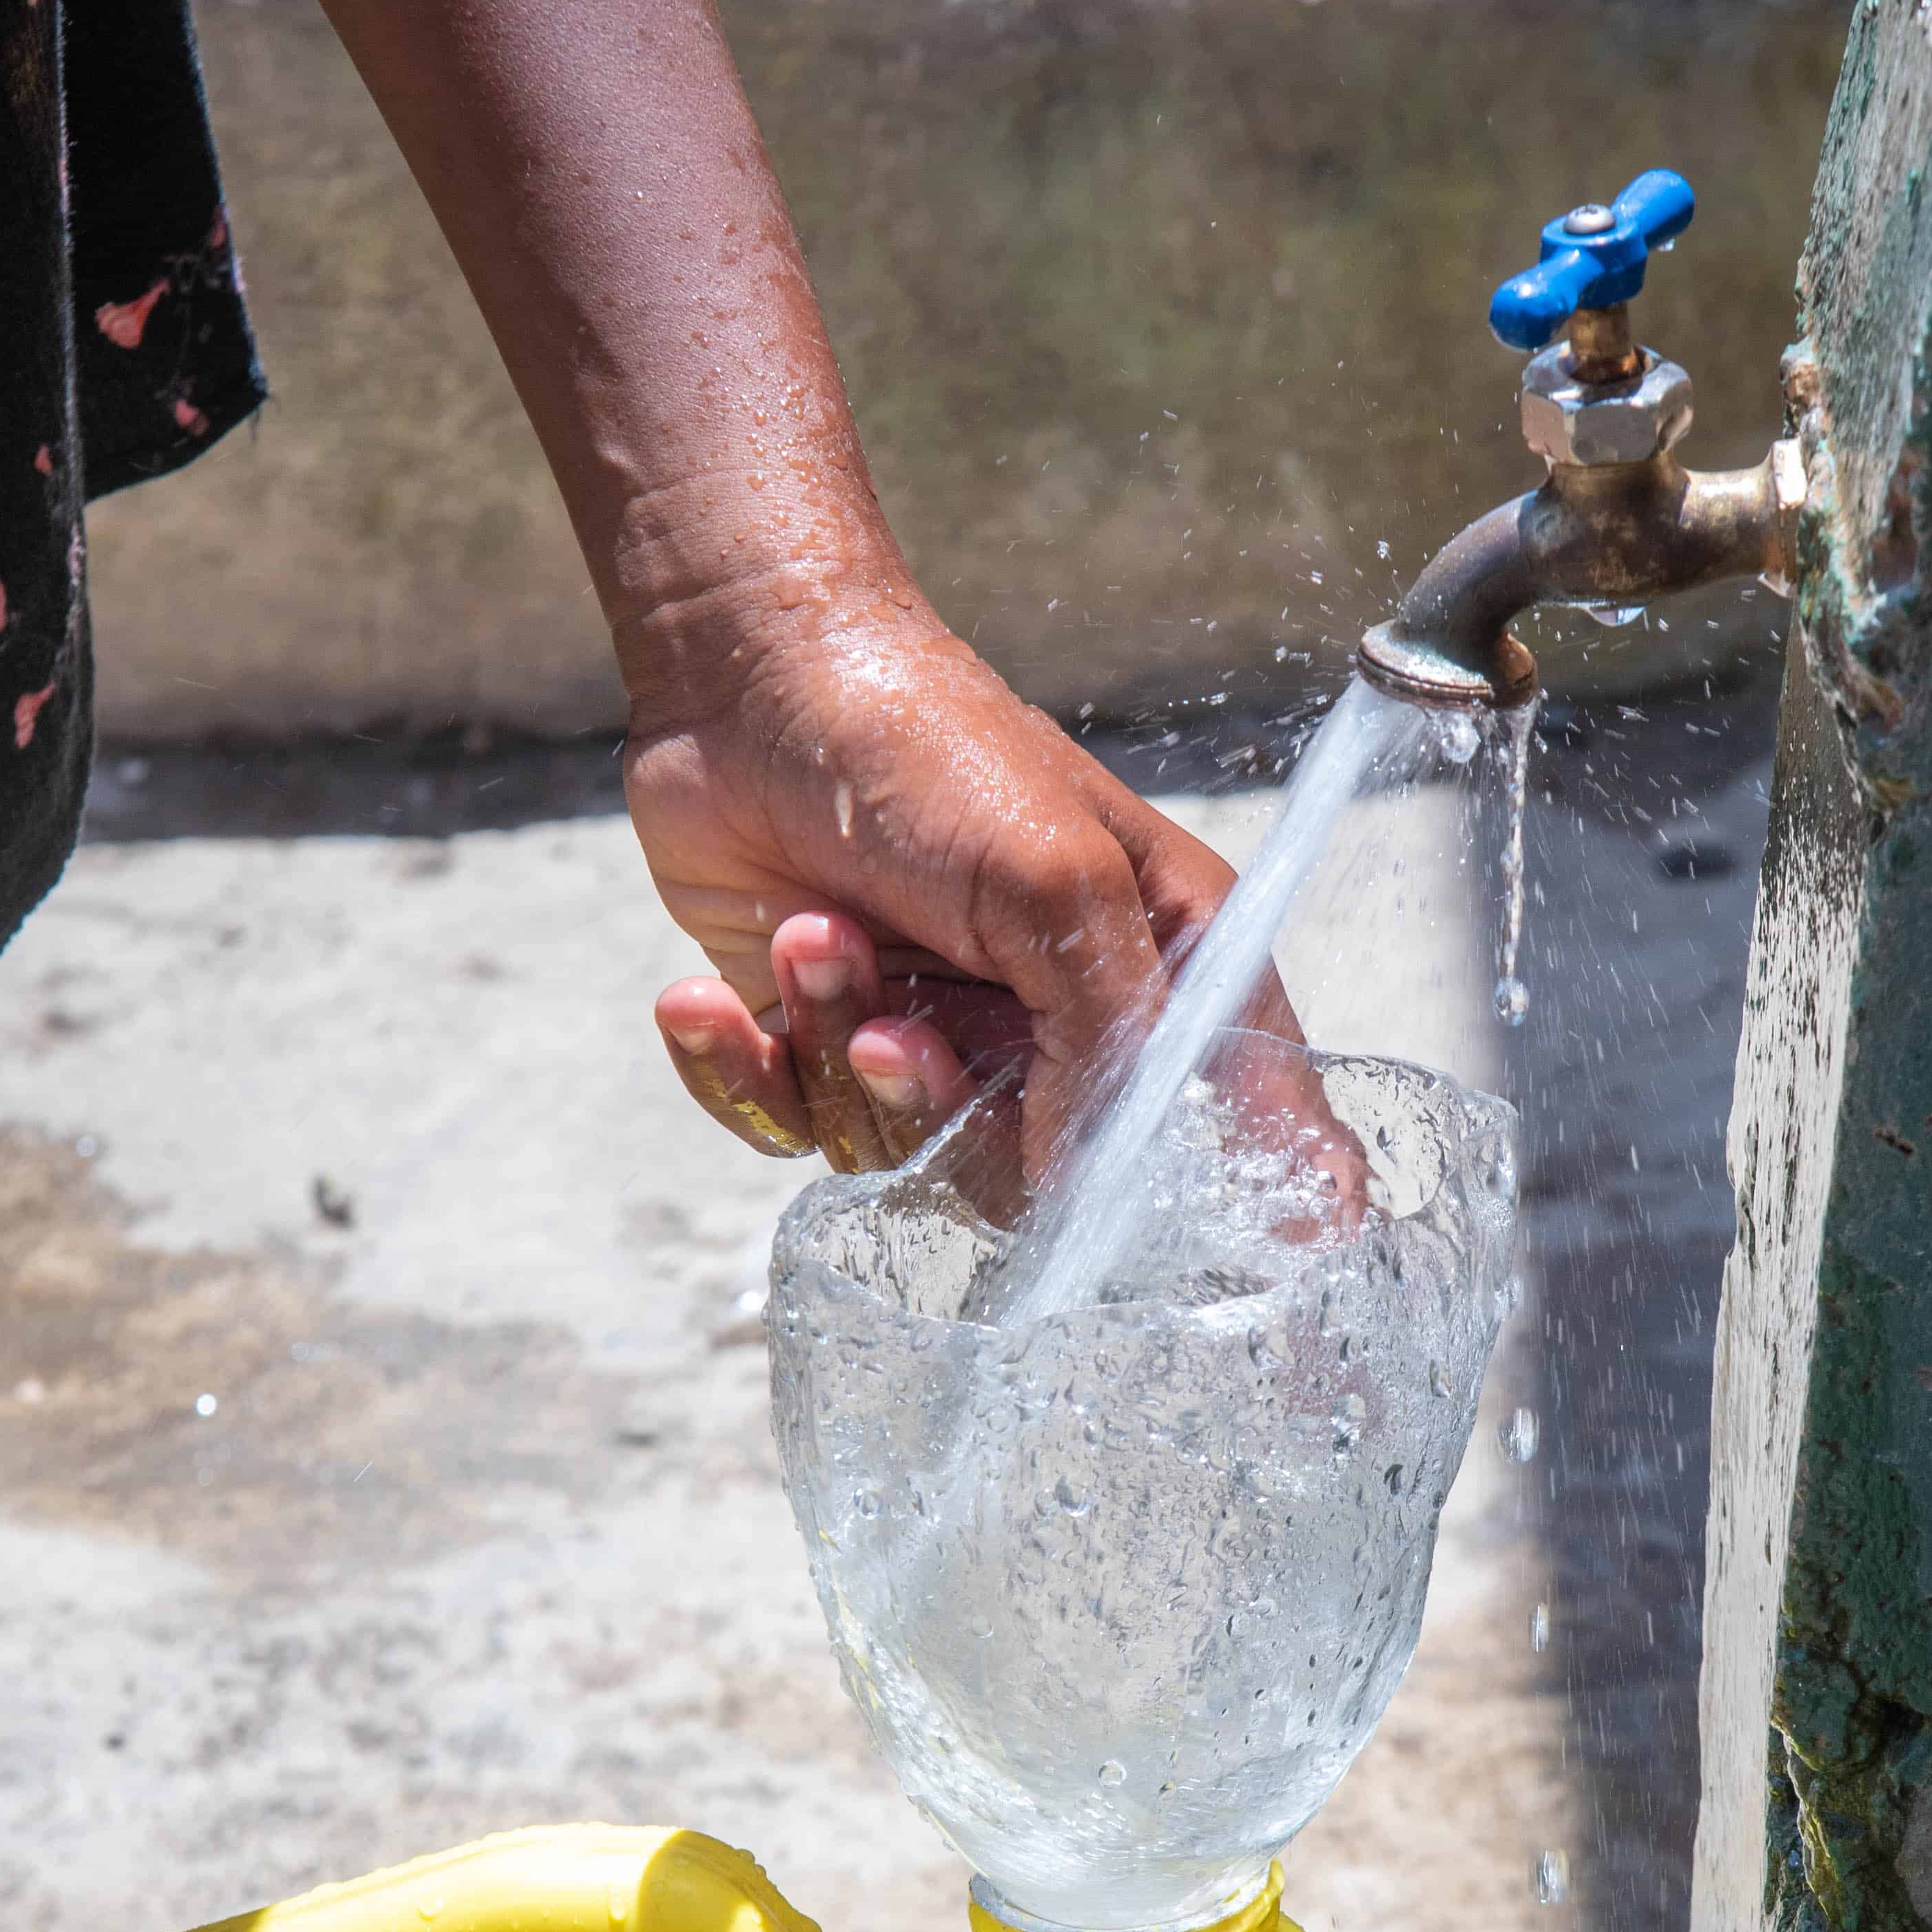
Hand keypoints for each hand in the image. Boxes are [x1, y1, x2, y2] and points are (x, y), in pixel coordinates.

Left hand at [624, 581, 1260, 1174]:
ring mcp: (942, 1037)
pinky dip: (738, 1073)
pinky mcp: (825, 1038)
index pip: (1225, 1129)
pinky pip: (786, 1125)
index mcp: (1160, 972)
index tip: (1206, 1255)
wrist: (752, 676)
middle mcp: (1058, 1024)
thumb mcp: (1056, 880)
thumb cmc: (932, 747)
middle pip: (1030, 1177)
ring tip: (808, 932)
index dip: (1224, 1204)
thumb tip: (1093, 1180)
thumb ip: (1107, 1035)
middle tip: (898, 1030)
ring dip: (834, 1044)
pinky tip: (706, 1003)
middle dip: (940, 1107)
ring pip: (893, 1150)